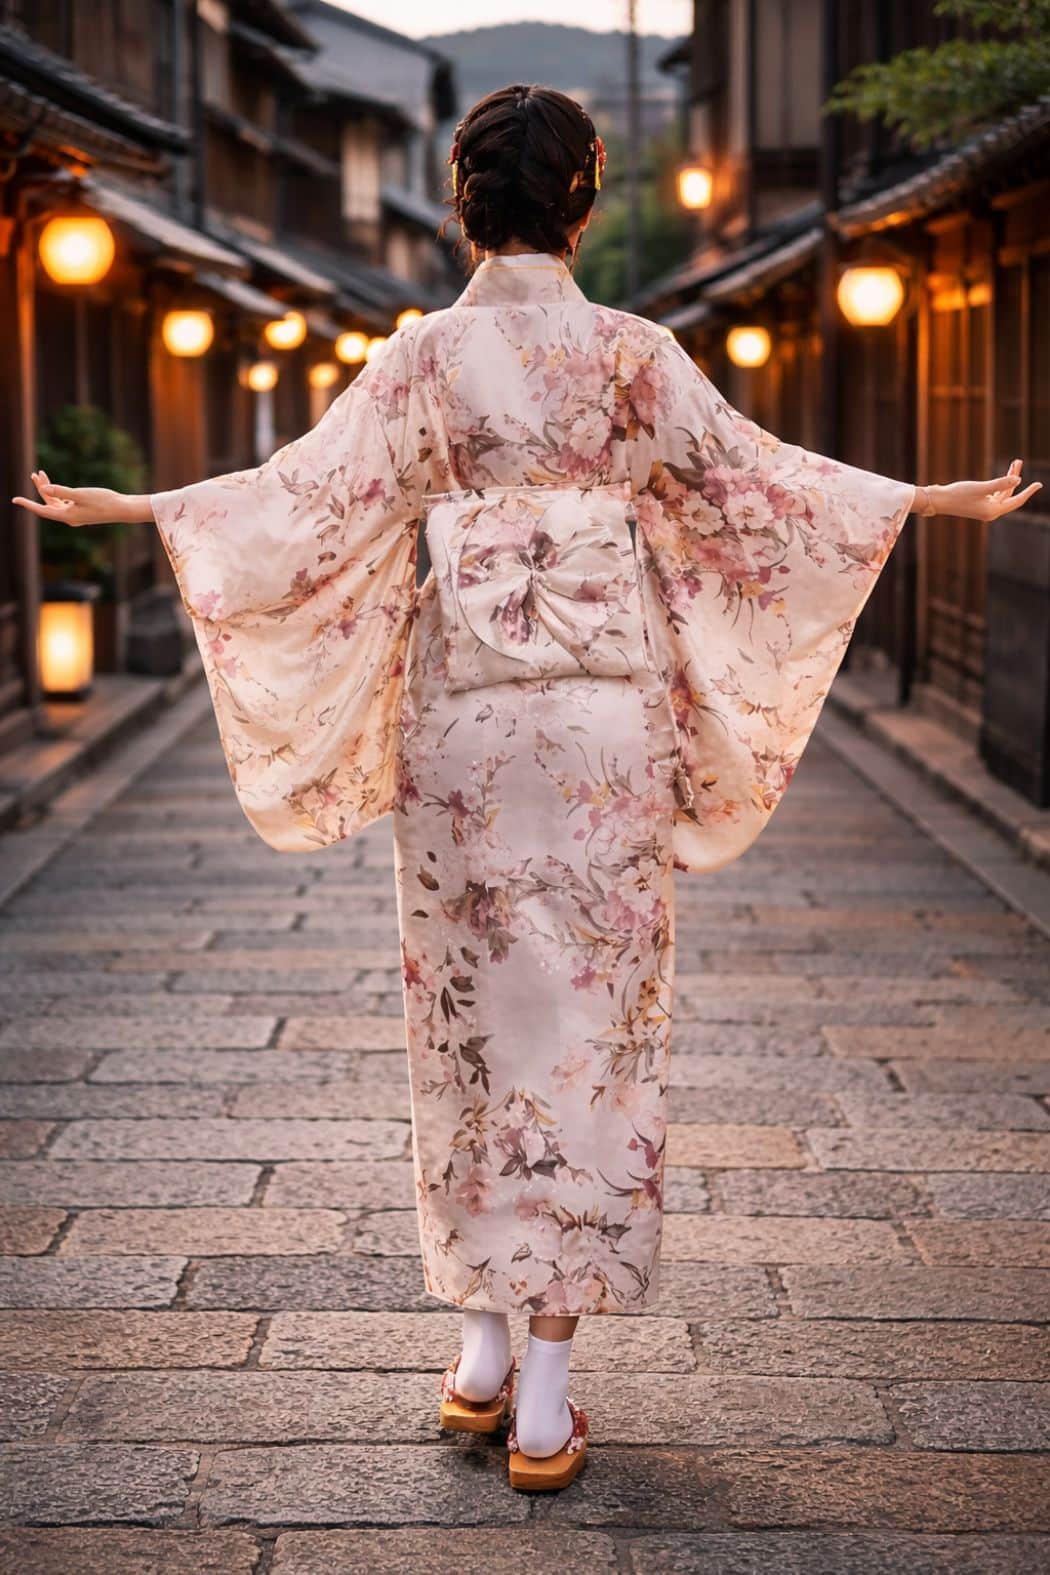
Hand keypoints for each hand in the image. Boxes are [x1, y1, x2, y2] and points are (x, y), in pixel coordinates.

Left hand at [11, 470, 147, 525]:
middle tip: (34, 474)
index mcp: (67, 516)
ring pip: (55, 502)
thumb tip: (44, 489)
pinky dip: (57, 493)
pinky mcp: (81, 510)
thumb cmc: (104, 501)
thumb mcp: (81, 494)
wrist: (122, 509)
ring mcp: (75, 514)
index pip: (42, 510)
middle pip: (47, 504)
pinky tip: (56, 485)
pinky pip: (63, 502)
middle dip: (39, 489)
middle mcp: (69, 517)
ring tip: (41, 474)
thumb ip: (62, 491)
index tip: (14, 500)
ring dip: (48, 489)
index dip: (27, 504)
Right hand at [920, 460, 1041, 520]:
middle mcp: (991, 512)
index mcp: (993, 511)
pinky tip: (1002, 476)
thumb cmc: (958, 494)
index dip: (1029, 492)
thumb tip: (1018, 481)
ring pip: (1003, 493)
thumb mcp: (981, 488)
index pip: (1016, 501)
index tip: (1039, 484)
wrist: (939, 500)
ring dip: (1008, 479)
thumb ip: (1000, 483)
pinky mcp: (979, 504)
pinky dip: (1000, 484)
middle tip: (1018, 462)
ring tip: (1014, 463)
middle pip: (1010, 495)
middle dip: (1016, 479)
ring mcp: (985, 509)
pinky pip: (995, 494)